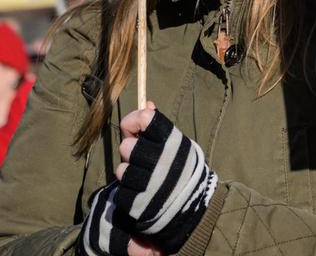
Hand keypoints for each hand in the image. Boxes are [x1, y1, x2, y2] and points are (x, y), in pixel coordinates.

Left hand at [82, 105, 216, 255]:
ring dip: (129, 171)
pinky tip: (141, 191)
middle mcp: (163, 162)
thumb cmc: (182, 171)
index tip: (136, 127)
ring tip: (142, 175)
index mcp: (175, 143)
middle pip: (127, 146)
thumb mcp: (178, 146)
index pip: (145, 119)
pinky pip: (122, 190)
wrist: (194, 210)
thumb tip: (147, 104)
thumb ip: (159, 127)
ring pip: (121, 169)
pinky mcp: (138, 205)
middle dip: (131, 150)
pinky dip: (128, 191)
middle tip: (141, 156)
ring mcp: (150, 185)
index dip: (135, 120)